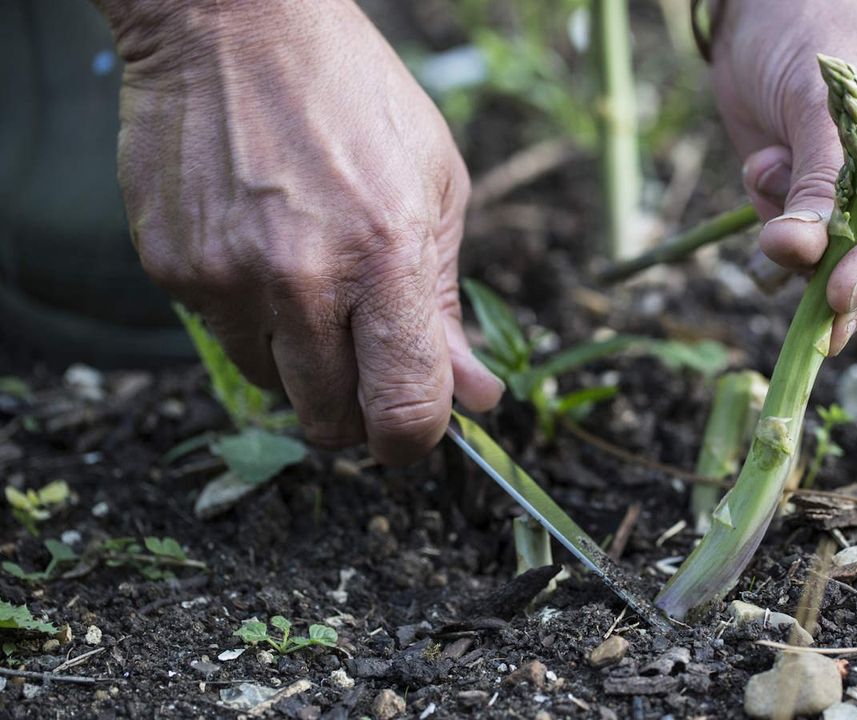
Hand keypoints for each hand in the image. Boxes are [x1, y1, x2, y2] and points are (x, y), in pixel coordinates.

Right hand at [102, 0, 502, 462]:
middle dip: (357, 409)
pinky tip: (263, 250)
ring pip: (273, 386)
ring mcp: (226, 276)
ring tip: (313, 283)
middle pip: (330, 419)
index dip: (414, 439)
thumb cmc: (353, 96)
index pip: (403, 407)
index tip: (414, 431)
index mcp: (385, 256)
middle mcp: (301, 278)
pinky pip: (221, 335)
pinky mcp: (172, 268)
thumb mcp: (436, 186)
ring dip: (302, 362)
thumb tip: (473, 396)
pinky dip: (250, 316)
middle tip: (366, 362)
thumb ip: (448, 304)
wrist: (233, 23)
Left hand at [710, 0, 856, 352]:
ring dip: (825, 260)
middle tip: (814, 290)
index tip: (841, 288)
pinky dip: (799, 247)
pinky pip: (848, 275)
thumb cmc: (826, 24)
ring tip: (772, 174)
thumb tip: (798, 252)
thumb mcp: (825, 99)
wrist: (778, 13)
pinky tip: (770, 173)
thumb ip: (819, 180)